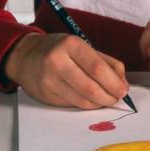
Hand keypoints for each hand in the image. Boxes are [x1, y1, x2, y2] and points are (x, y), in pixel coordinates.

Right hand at [4, 33, 128, 108]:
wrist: (25, 56)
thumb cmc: (60, 50)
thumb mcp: (82, 47)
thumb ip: (106, 62)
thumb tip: (123, 83)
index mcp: (71, 45)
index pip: (97, 68)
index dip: (114, 82)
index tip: (123, 90)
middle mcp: (58, 62)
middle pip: (90, 86)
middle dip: (109, 96)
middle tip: (117, 98)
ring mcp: (49, 80)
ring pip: (82, 99)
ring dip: (99, 103)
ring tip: (107, 100)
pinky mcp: (45, 96)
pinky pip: (72, 104)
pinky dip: (87, 105)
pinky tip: (92, 101)